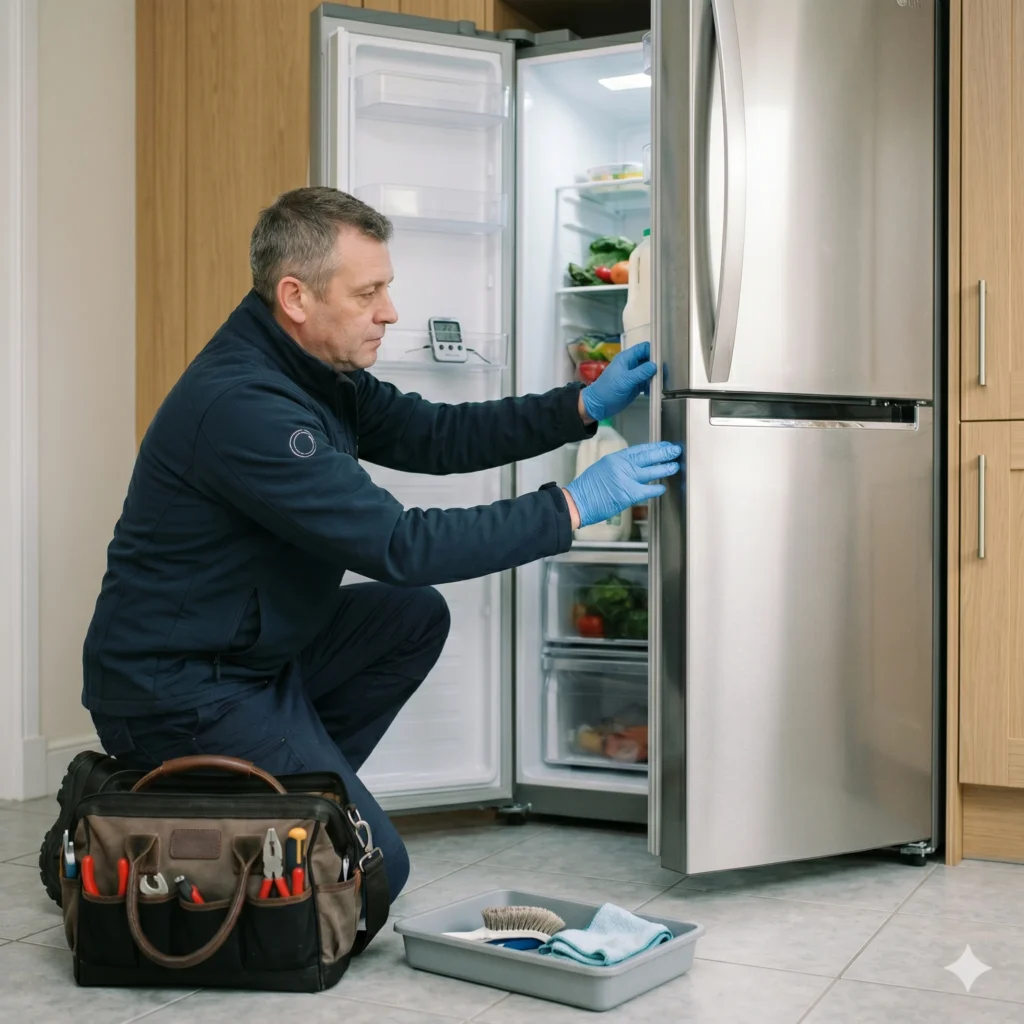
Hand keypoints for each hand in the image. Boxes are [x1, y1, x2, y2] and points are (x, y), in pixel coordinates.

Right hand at [564, 441, 681, 528]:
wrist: (576, 502)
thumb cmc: (586, 490)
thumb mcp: (601, 469)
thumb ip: (617, 467)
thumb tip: (633, 468)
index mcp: (614, 459)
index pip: (638, 450)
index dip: (653, 447)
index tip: (663, 445)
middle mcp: (620, 466)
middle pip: (646, 456)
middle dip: (663, 452)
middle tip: (674, 450)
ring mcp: (624, 479)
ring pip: (650, 471)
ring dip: (664, 468)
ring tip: (673, 466)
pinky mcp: (627, 493)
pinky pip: (647, 490)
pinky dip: (656, 489)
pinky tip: (662, 488)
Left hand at [579, 342, 656, 423]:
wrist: (599, 405)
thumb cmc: (608, 390)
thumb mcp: (625, 380)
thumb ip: (640, 372)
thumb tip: (655, 365)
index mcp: (627, 358)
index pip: (644, 348)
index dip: (653, 351)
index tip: (662, 359)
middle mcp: (632, 365)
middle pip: (649, 360)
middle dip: (657, 366)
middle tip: (664, 374)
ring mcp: (634, 375)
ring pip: (649, 372)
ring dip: (655, 377)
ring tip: (660, 384)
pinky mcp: (635, 385)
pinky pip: (647, 383)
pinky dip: (651, 386)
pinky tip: (653, 391)